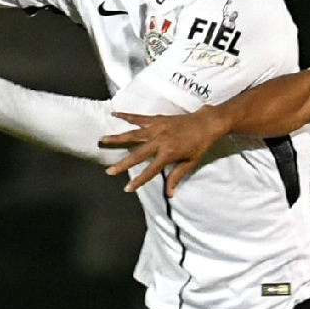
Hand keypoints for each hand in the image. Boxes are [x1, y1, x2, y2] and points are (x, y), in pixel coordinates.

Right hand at [99, 108, 230, 194]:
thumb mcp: (189, 163)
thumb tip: (169, 194)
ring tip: (103, 139)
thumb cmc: (199, 145)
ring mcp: (156, 128)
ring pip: (133, 134)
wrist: (207, 123)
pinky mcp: (157, 119)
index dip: (138, 181)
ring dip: (117, 138)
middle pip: (137, 154)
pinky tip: (114, 114)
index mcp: (168, 153)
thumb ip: (176, 177)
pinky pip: (139, 118)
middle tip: (109, 171)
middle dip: (122, 164)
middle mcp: (159, 141)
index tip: (127, 189)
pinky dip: (126, 115)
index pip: (150, 171)